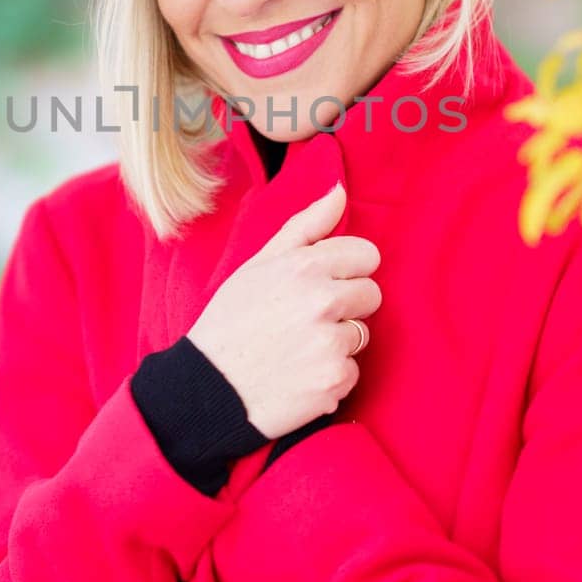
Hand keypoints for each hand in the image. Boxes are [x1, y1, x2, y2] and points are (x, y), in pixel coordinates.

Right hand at [186, 183, 381, 439]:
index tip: (323, 284)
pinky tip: (299, 375)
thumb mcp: (259, 264)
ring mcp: (331, 342)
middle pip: (371, 295)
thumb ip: (306, 226)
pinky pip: (353, 371)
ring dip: (337, 343)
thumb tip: (340, 191)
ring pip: (361, 334)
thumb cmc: (231, 321)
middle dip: (346, 306)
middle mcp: (322, 301)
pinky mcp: (335, 380)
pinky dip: (331, 376)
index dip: (346, 271)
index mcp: (304, 266)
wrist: (209, 389)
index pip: (367, 255)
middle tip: (306, 320)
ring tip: (297, 349)